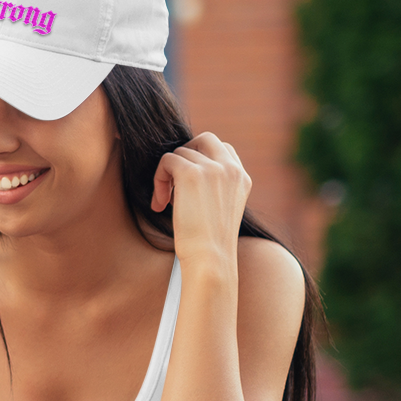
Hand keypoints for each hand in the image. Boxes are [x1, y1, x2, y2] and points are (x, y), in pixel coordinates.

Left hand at [150, 132, 251, 273]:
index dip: (202, 162)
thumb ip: (214, 188)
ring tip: (166, 203)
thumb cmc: (210, 246)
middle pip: (204, 140)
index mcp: (242, 178)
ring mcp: (213, 168)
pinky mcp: (191, 173)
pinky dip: (159, 180)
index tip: (190, 188)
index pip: (224, 150)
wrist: (210, 260)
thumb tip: (186, 172)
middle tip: (175, 184)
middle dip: (186, 157)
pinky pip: (167, 160)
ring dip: (168, 175)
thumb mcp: (220, 211)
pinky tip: (160, 204)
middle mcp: (231, 169)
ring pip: (180, 152)